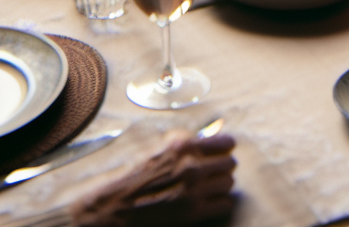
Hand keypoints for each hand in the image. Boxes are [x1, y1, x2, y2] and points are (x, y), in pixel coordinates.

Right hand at [69, 130, 236, 225]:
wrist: (117, 205)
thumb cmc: (135, 176)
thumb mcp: (158, 148)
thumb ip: (185, 141)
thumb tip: (211, 136)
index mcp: (182, 146)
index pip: (226, 142)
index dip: (225, 147)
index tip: (222, 151)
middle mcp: (191, 166)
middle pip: (230, 163)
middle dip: (223, 167)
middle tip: (213, 172)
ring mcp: (194, 190)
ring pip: (229, 183)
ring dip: (221, 185)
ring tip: (209, 187)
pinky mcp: (194, 212)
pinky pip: (225, 203)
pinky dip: (219, 203)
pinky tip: (208, 202)